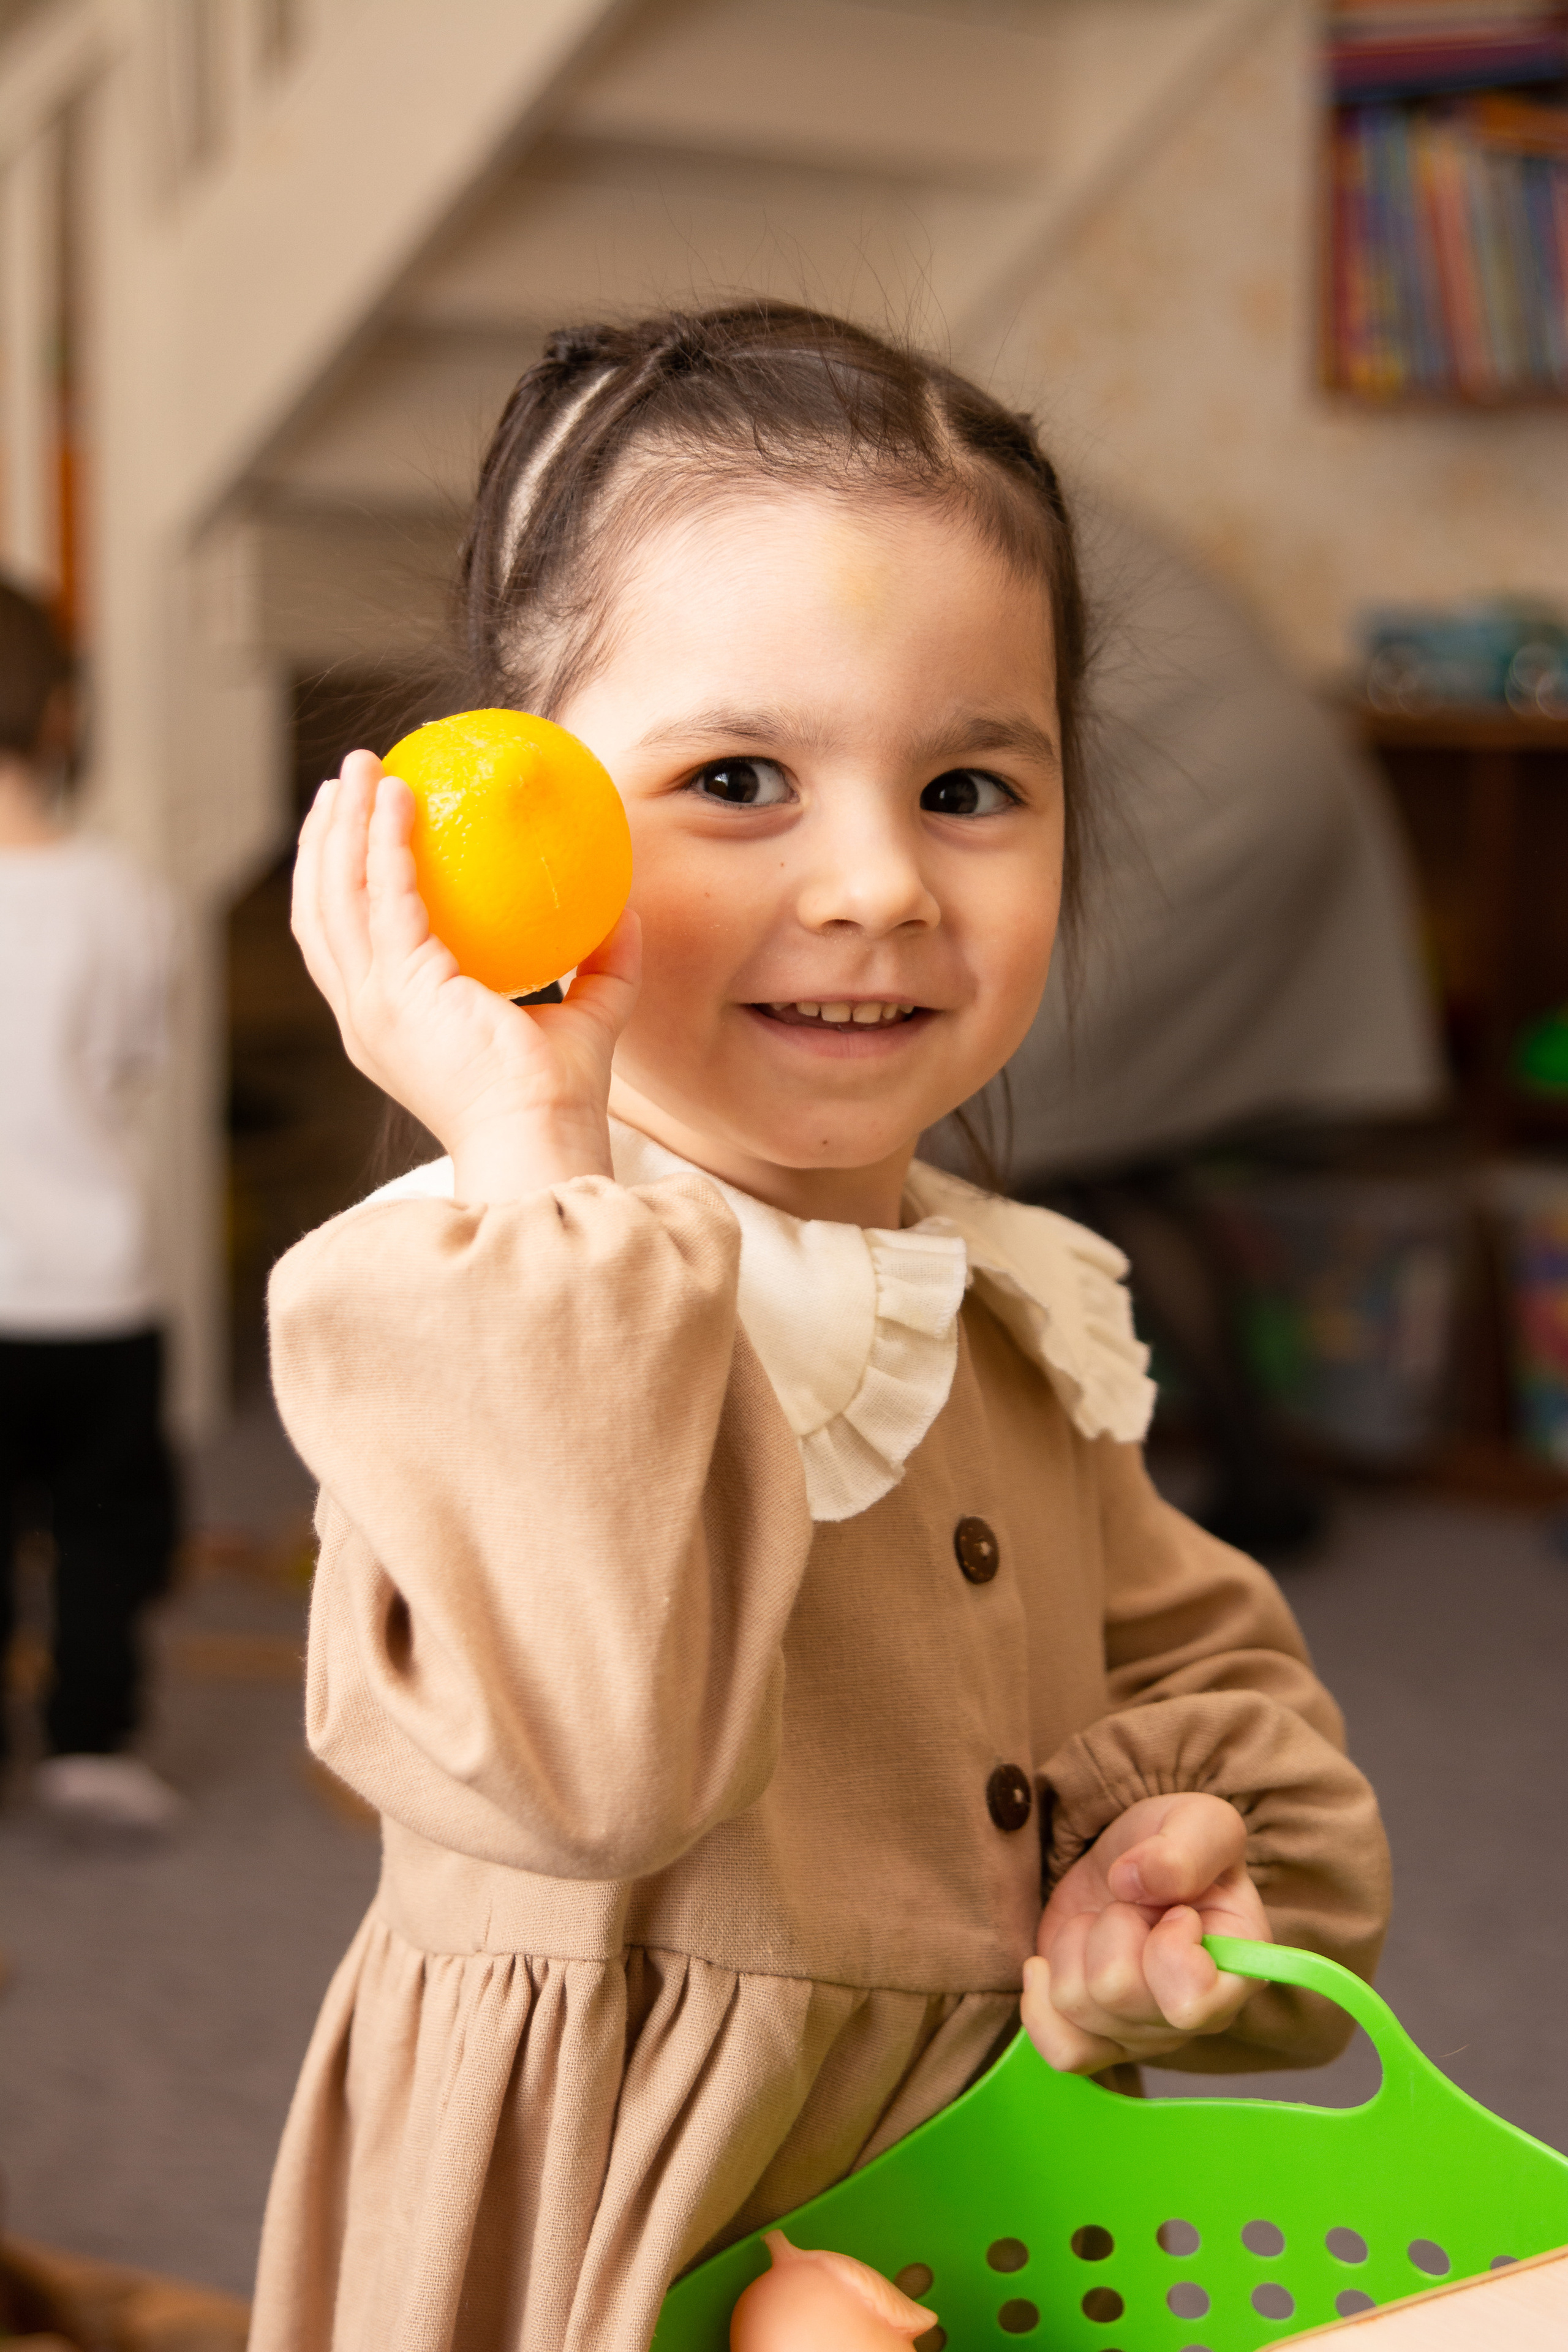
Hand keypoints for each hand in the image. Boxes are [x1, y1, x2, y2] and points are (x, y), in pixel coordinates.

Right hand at [292, 750, 640, 1200]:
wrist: (541, 1139)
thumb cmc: (558, 1098)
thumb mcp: (580, 1019)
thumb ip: (600, 967)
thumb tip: (624, 912)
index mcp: (390, 1027)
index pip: (345, 945)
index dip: (339, 884)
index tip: (354, 832)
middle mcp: (367, 1015)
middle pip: (320, 910)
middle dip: (322, 842)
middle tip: (343, 785)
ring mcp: (374, 1003)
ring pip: (332, 894)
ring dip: (341, 825)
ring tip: (359, 771)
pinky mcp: (398, 988)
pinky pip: (383, 894)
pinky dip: (383, 840)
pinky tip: (397, 797)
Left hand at [1021, 1792, 1269, 2072]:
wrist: (1134, 1861)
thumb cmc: (1177, 1843)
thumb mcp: (1200, 1821)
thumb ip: (1186, 1848)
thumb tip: (1135, 1882)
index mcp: (1239, 1972)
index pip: (1192, 2002)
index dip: (1168, 1947)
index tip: (1176, 1911)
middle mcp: (1196, 2017)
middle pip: (1117, 1993)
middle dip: (1110, 1927)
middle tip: (1133, 1906)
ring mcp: (1143, 2034)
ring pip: (1077, 2005)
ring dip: (1076, 1944)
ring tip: (1105, 1921)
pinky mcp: (1096, 2035)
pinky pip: (1060, 2049)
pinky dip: (1040, 2002)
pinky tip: (1049, 1964)